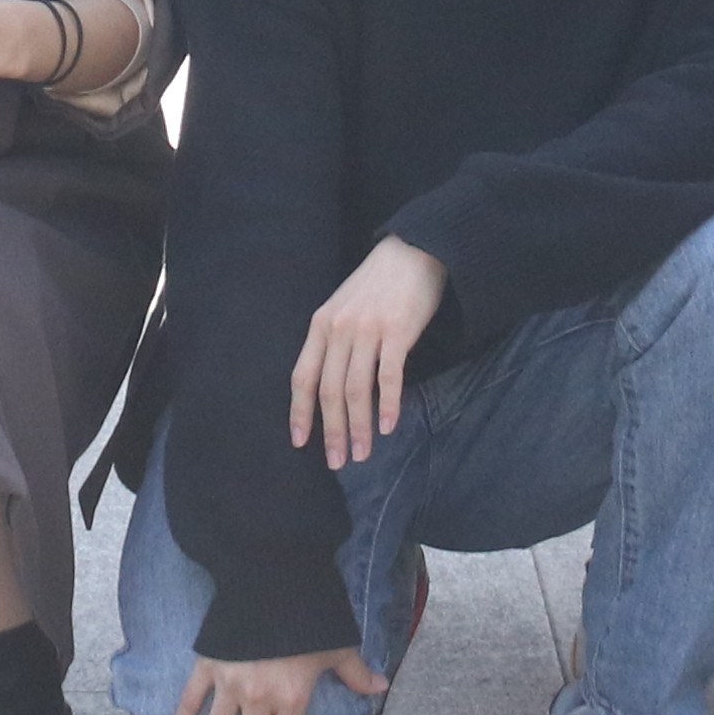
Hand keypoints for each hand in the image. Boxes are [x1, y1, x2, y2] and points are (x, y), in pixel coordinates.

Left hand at [286, 238, 449, 467]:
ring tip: (363, 454)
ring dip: (359, 427)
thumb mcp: (341, 308)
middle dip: (332, 431)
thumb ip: (331, 342)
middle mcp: (339, 328)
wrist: (413, 252)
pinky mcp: (397, 331)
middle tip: (337, 462)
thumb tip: (324, 389)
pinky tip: (389, 427)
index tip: (301, 443)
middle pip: (329, 391)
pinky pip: (389, 376)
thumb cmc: (376, 286)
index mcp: (320, 325)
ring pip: (356, 389)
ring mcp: (368, 330)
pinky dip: (387, 405)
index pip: (302, 377)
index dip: (300, 413)